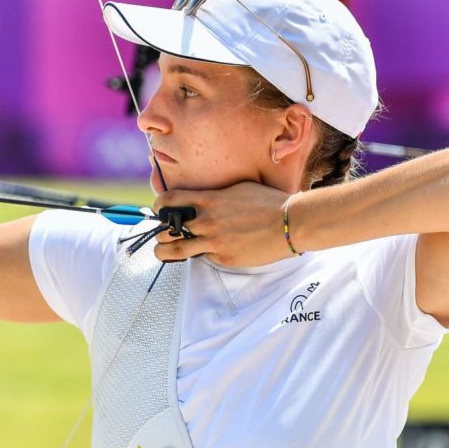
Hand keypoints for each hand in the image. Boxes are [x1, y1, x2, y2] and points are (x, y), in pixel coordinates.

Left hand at [151, 182, 296, 266]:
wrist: (290, 223)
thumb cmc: (267, 202)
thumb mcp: (236, 188)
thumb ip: (213, 196)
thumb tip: (199, 199)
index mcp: (207, 201)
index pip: (167, 201)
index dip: (158, 207)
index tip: (159, 211)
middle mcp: (206, 222)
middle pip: (164, 231)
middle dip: (159, 234)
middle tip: (163, 234)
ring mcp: (214, 242)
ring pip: (176, 251)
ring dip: (166, 252)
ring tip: (166, 251)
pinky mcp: (225, 258)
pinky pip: (206, 258)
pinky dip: (205, 255)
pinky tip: (214, 249)